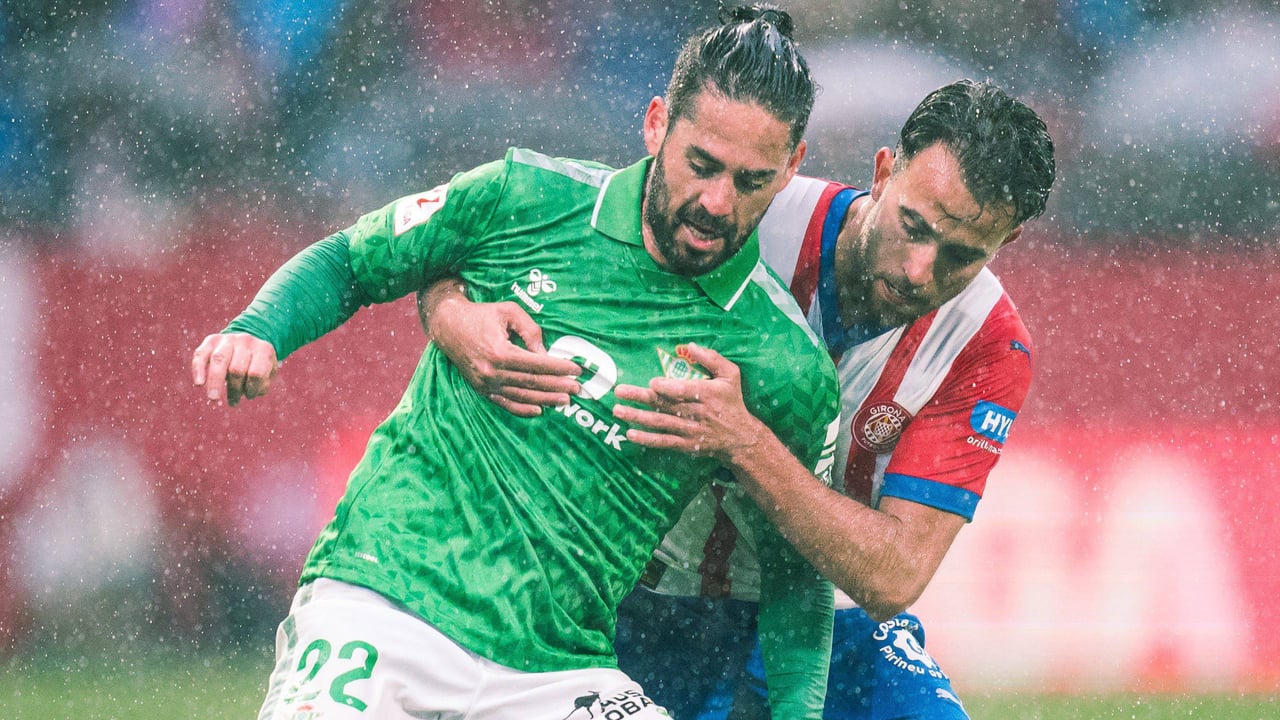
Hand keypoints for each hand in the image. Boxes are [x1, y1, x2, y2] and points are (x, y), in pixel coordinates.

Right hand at [191, 332, 278, 405]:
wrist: (249, 343)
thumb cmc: (259, 364)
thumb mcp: (268, 373)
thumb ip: (261, 384)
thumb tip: (247, 393)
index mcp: (263, 349)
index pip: (256, 373)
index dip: (252, 388)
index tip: (249, 396)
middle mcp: (245, 341)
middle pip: (236, 369)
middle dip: (234, 389)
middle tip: (233, 403)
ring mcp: (227, 339)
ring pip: (219, 360)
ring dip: (215, 382)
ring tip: (214, 398)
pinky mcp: (211, 340)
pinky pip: (201, 354)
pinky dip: (199, 369)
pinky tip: (199, 384)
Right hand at [420, 283, 580, 416]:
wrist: (448, 324)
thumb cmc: (481, 314)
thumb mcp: (509, 312)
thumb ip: (530, 331)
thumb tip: (546, 353)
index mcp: (500, 351)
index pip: (537, 364)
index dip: (559, 368)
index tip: (576, 370)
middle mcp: (491, 371)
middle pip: (531, 382)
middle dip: (557, 386)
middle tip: (577, 389)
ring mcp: (484, 383)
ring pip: (521, 395)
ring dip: (545, 399)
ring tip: (565, 401)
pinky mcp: (480, 389)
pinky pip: (504, 403)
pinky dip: (522, 409)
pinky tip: (539, 410)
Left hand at [612, 343, 765, 461]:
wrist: (740, 437)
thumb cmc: (732, 401)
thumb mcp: (731, 375)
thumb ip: (712, 358)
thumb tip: (690, 346)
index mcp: (706, 394)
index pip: (683, 390)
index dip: (666, 387)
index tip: (652, 382)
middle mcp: (696, 413)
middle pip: (664, 404)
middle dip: (640, 397)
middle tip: (619, 391)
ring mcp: (689, 430)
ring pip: (660, 423)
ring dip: (637, 417)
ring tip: (617, 411)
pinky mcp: (685, 444)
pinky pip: (663, 441)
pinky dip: (646, 439)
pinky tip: (630, 434)